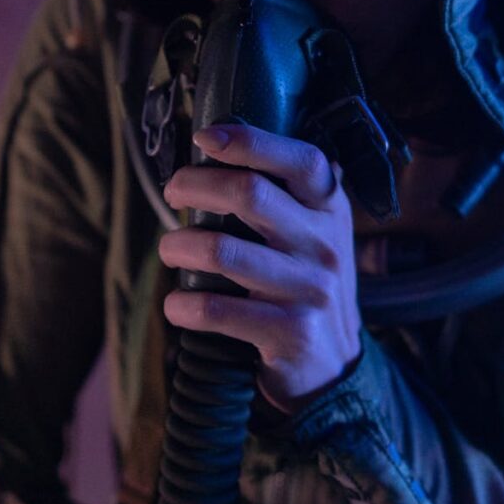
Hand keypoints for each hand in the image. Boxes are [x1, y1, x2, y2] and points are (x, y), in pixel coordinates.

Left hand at [158, 122, 361, 413]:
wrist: (333, 365)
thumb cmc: (305, 282)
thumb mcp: (311, 233)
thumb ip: (282, 195)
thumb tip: (216, 148)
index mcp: (329, 209)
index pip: (301, 161)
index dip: (251, 141)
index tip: (205, 137)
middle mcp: (324, 243)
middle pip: (249, 193)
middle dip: (195, 185)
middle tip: (173, 192)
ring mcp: (309, 289)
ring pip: (223, 250)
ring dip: (179, 245)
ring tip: (170, 248)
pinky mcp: (291, 332)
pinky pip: (219, 310)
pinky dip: (185, 305)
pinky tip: (177, 304)